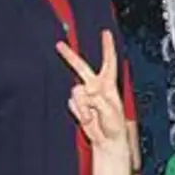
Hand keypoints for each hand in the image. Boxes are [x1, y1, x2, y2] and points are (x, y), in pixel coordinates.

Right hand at [57, 31, 128, 151]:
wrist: (107, 141)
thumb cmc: (115, 125)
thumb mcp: (111, 110)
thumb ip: (97, 99)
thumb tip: (85, 93)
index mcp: (109, 85)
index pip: (109, 62)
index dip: (107, 47)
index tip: (106, 33)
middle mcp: (96, 87)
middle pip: (82, 67)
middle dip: (70, 56)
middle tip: (59, 45)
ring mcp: (86, 96)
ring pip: (76, 91)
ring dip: (83, 105)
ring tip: (92, 116)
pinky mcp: (78, 105)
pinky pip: (73, 103)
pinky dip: (79, 111)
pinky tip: (87, 118)